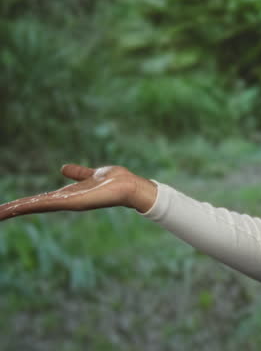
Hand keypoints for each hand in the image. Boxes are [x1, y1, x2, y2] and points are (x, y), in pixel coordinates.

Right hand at [0, 164, 157, 220]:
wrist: (131, 186)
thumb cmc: (115, 181)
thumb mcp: (91, 174)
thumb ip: (78, 173)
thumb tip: (63, 168)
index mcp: (66, 195)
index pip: (37, 200)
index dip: (20, 203)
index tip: (3, 208)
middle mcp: (65, 201)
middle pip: (32, 206)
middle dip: (13, 210)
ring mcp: (68, 203)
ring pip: (36, 206)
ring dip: (16, 209)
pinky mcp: (75, 202)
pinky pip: (51, 203)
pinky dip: (34, 205)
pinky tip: (20, 207)